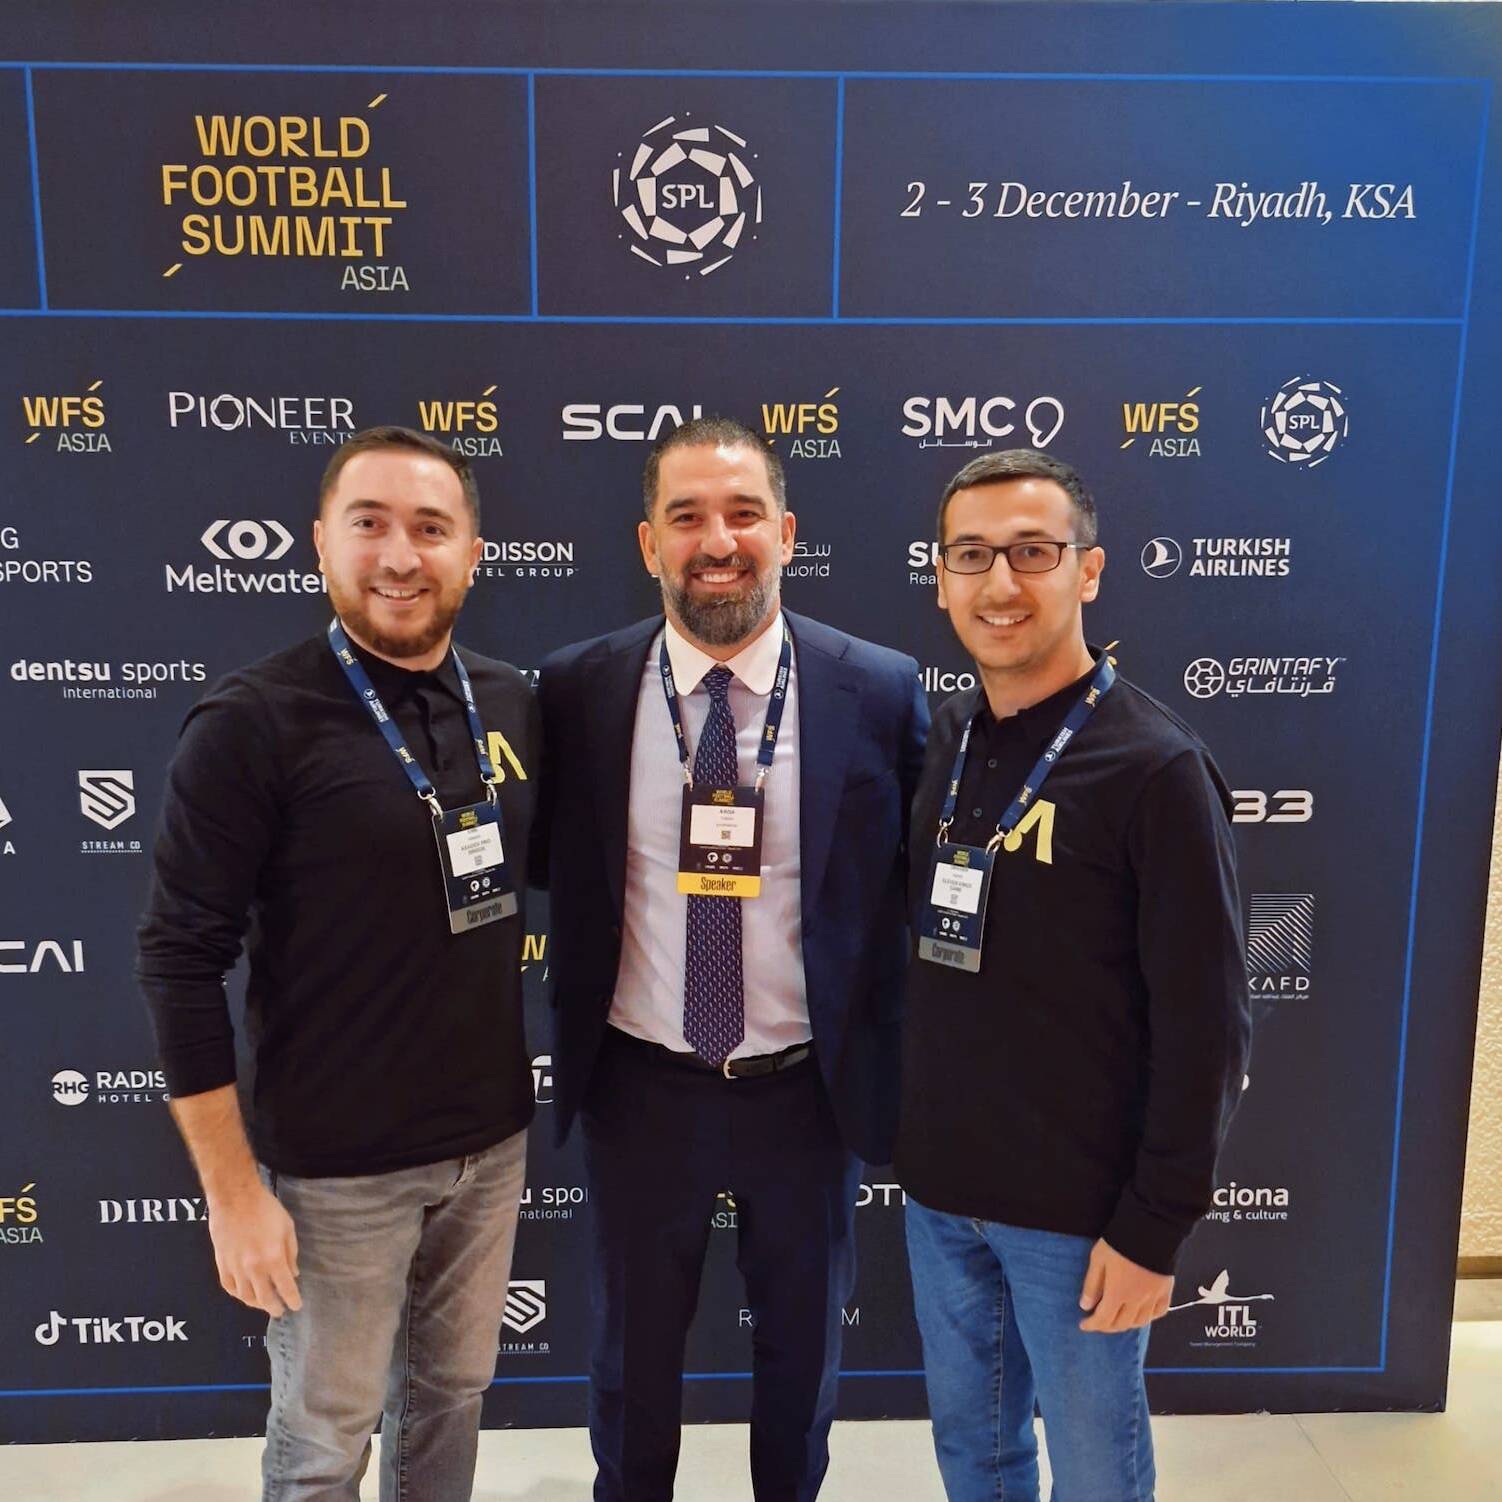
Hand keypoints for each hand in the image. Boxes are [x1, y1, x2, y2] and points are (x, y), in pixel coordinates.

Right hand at [208, 1182, 301, 1317]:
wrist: (235, 1198)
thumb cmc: (266, 1209)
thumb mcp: (287, 1227)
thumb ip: (291, 1253)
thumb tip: (293, 1273)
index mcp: (273, 1259)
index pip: (285, 1288)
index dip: (292, 1300)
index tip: (296, 1306)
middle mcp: (254, 1269)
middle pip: (264, 1298)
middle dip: (274, 1308)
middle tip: (279, 1312)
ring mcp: (235, 1268)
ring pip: (245, 1296)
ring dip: (255, 1304)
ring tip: (263, 1304)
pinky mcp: (221, 1264)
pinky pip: (229, 1286)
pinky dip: (237, 1294)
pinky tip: (243, 1294)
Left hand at [1078, 1238, 1171, 1333]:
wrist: (1151, 1229)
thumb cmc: (1119, 1242)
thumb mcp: (1098, 1259)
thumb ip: (1092, 1284)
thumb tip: (1085, 1306)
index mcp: (1118, 1294)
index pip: (1103, 1319)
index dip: (1092, 1325)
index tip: (1083, 1325)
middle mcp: (1137, 1301)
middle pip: (1122, 1324)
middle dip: (1107, 1326)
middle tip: (1098, 1322)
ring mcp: (1154, 1297)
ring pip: (1140, 1322)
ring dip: (1126, 1324)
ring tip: (1116, 1319)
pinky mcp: (1166, 1290)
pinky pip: (1159, 1312)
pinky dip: (1148, 1317)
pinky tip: (1141, 1314)